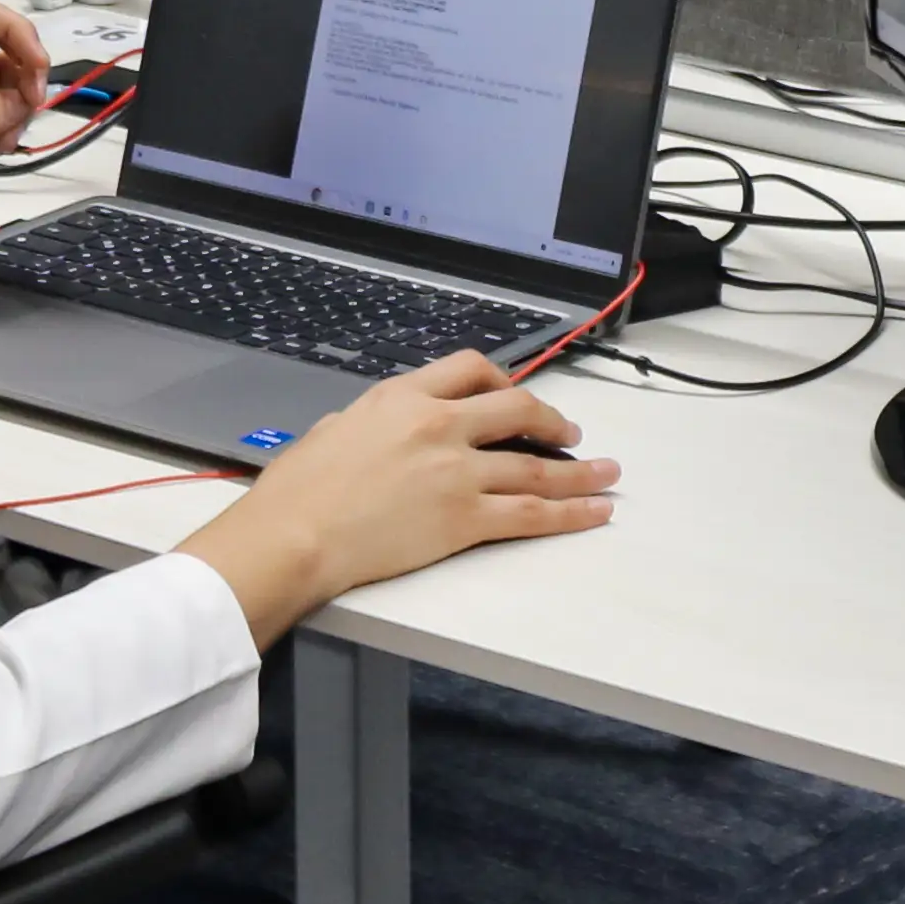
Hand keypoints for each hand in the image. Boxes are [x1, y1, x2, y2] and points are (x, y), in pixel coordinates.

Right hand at [181, 352, 615, 644]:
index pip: (471, 370)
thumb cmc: (298, 489)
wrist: (296, 534)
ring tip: (608, 473)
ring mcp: (458, 471)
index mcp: (404, 397)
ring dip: (580, 471)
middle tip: (571, 434)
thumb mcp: (332, 429)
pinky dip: (571, 513)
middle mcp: (441, 425)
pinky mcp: (465, 518)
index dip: (503, 381)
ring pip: (536, 466)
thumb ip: (370, 422)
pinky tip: (595, 512)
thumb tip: (380, 429)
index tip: (515, 393)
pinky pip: (531, 513)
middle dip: (552, 422)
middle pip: (518, 410)